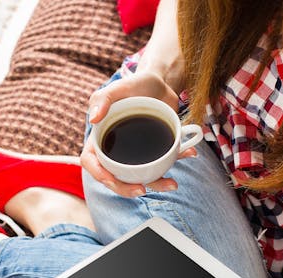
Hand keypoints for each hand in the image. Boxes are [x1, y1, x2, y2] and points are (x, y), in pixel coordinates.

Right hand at [80, 72, 195, 196]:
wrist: (159, 83)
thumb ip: (101, 99)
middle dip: (127, 189)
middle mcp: (115, 151)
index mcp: (100, 139)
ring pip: (140, 177)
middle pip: (115, 177)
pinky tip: (189, 154)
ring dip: (156, 184)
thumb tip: (93, 118)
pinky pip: (161, 164)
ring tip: (172, 184)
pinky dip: (176, 161)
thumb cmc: (134, 85)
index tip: (113, 180)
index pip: (92, 163)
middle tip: (143, 190)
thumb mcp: (117, 88)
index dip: (100, 175)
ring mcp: (134, 155)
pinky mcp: (153, 153)